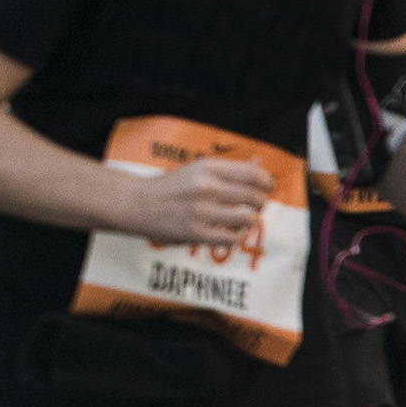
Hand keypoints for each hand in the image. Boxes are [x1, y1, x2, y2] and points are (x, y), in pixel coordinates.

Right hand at [127, 154, 276, 247]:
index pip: (253, 174)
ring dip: (250, 221)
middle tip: (256, 206)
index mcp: (207, 168)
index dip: (267, 183)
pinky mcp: (195, 233)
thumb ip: (228, 170)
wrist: (138, 204)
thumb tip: (259, 167)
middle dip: (261, 204)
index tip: (266, 188)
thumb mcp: (197, 170)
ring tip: (243, 220)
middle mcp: (205, 187)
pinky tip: (229, 232)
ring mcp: (200, 211)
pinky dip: (236, 237)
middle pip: (254, 198)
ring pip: (247, 220)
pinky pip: (231, 239)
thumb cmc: (172, 187)